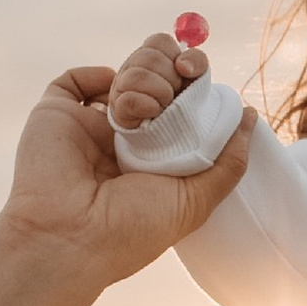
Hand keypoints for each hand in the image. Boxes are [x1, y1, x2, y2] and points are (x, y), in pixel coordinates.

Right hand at [0, 67, 255, 305]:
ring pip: (125, 68)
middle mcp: (130, 130)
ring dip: (140, 79)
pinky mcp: (57, 113)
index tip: (195, 70)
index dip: (192, 68)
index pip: (183, 89)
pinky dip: (95, 76)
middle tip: (167, 95)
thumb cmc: (133, 229)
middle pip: (156, 67)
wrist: (74, 238)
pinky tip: (110, 98)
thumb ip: (228, 162)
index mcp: (162, 146)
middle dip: (166, 69)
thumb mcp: (195, 200)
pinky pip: (75, 79)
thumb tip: (249, 116)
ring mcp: (94, 120)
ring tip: (141, 115)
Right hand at [109, 28, 208, 133]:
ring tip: (167, 103)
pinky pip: (129, 101)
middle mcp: (133, 65)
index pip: (160, 41)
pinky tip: (156, 111)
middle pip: (150, 58)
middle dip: (171, 78)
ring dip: (161, 92)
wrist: (176, 128)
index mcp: (150, 53)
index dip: (176, 57)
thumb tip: (183, 65)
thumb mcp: (197, 76)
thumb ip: (197, 61)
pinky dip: (148, 106)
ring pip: (137, 77)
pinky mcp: (119, 109)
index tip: (183, 73)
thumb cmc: (183, 97)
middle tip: (175, 92)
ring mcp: (122, 85)